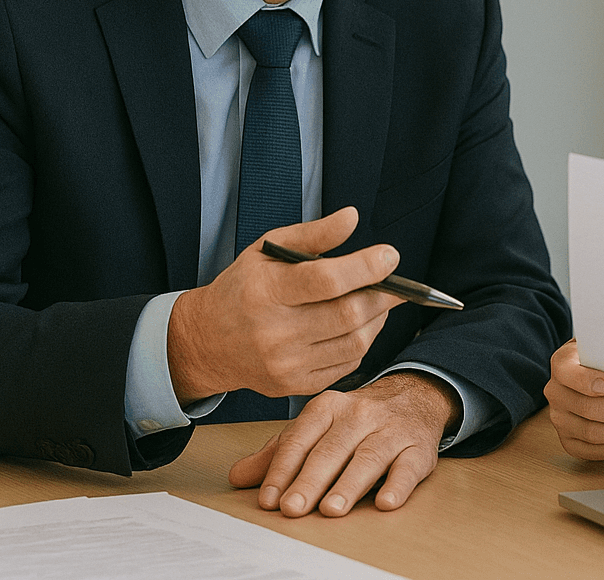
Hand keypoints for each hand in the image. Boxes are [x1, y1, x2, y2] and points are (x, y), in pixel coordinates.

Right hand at [167, 207, 403, 401]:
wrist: (207, 342)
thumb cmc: (243, 288)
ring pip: (355, 342)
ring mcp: (285, 364)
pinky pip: (347, 364)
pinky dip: (362, 342)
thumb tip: (352, 217)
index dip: (365, 267)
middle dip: (382, 295)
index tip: (390, 256)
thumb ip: (313, 234)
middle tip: (395, 282)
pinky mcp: (295, 386)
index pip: (326, 281)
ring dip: (377, 319)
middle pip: (348, 314)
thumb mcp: (267, 251)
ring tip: (378, 301)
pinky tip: (359, 325)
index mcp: (266, 292)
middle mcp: (274, 332)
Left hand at [229, 372, 458, 515]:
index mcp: (329, 407)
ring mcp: (391, 430)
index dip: (283, 469)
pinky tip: (386, 502)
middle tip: (293, 508)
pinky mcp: (419, 447)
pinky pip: (409, 466)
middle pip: (332, 449)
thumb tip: (237, 477)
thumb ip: (279, 452)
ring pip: (368, 457)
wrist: (415, 396)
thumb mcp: (317, 427)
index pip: (301, 438)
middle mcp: (360, 414)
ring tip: (332, 509)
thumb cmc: (357, 420)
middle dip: (311, 480)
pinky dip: (398, 485)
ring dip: (349, 484)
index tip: (268, 498)